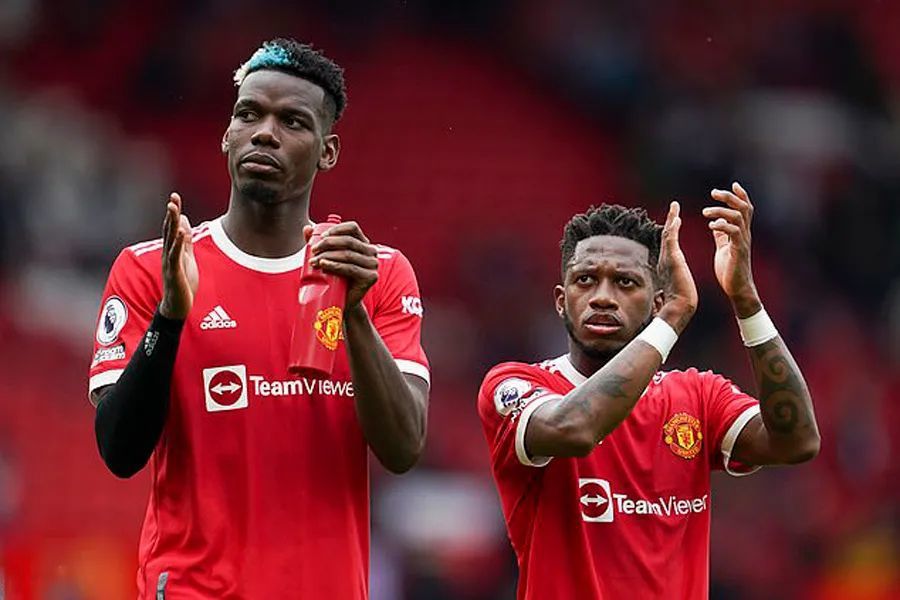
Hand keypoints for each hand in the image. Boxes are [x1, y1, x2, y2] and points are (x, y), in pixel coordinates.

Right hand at [159, 193, 198, 318]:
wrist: (178, 305)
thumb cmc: (182, 282)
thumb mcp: (186, 257)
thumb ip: (185, 241)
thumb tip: (184, 222)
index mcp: (172, 249)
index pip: (172, 227)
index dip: (174, 212)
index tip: (175, 196)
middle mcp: (168, 253)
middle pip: (169, 230)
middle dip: (171, 213)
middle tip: (173, 197)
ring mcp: (170, 262)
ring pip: (170, 240)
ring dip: (171, 224)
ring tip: (174, 208)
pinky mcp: (174, 272)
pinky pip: (175, 255)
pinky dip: (178, 243)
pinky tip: (181, 232)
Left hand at [306, 221, 378, 308]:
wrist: (344, 301)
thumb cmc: (336, 278)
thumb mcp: (326, 257)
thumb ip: (317, 242)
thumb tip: (307, 228)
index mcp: (363, 243)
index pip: (353, 228)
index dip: (336, 229)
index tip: (321, 237)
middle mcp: (371, 252)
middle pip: (349, 241)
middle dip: (328, 243)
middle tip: (313, 250)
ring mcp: (373, 265)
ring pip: (348, 254)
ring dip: (328, 255)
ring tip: (313, 261)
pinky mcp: (371, 277)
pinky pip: (351, 268)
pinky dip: (335, 265)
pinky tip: (324, 264)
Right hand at [657, 201, 697, 333]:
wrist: (679, 307)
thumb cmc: (679, 301)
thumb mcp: (676, 288)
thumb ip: (672, 282)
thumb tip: (668, 287)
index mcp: (667, 264)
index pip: (669, 243)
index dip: (671, 231)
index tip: (675, 220)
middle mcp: (665, 259)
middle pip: (666, 235)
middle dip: (670, 221)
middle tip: (674, 207)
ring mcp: (667, 258)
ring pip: (668, 234)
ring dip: (671, 220)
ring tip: (675, 207)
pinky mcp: (672, 259)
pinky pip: (671, 240)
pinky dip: (673, 228)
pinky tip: (677, 218)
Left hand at [703, 182, 760, 316]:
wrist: (737, 289)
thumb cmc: (730, 270)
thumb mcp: (723, 248)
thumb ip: (721, 236)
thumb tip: (715, 224)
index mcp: (741, 233)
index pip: (745, 209)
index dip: (741, 196)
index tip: (733, 184)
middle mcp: (745, 235)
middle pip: (744, 208)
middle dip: (730, 197)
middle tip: (713, 192)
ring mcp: (743, 242)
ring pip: (738, 217)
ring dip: (721, 211)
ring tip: (705, 212)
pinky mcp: (738, 251)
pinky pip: (734, 233)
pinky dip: (723, 226)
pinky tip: (711, 226)